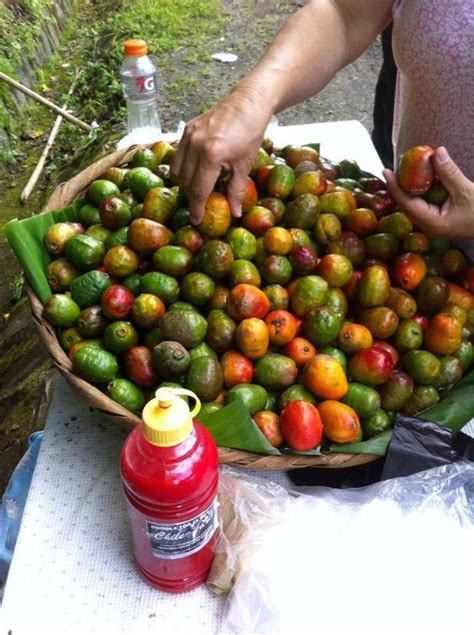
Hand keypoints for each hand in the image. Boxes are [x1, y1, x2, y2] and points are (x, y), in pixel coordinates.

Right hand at [171, 86, 273, 223]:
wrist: (248, 103)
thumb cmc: (250, 133)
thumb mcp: (244, 165)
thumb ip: (236, 191)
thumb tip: (234, 214)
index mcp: (211, 155)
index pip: (199, 189)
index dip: (197, 207)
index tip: (196, 220)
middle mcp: (195, 145)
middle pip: (186, 181)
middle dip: (192, 196)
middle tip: (201, 206)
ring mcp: (189, 135)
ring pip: (178, 169)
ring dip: (185, 183)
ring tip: (198, 189)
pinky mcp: (187, 129)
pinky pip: (179, 155)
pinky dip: (183, 166)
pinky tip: (195, 171)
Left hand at [383, 147, 473, 238]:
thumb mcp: (466, 191)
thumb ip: (449, 173)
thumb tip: (436, 152)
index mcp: (432, 223)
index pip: (406, 202)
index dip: (395, 186)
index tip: (386, 171)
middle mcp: (429, 226)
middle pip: (407, 204)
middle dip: (400, 185)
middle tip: (394, 167)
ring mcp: (434, 224)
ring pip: (416, 203)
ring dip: (411, 187)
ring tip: (405, 169)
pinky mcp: (440, 220)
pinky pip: (425, 203)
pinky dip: (422, 190)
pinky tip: (421, 177)